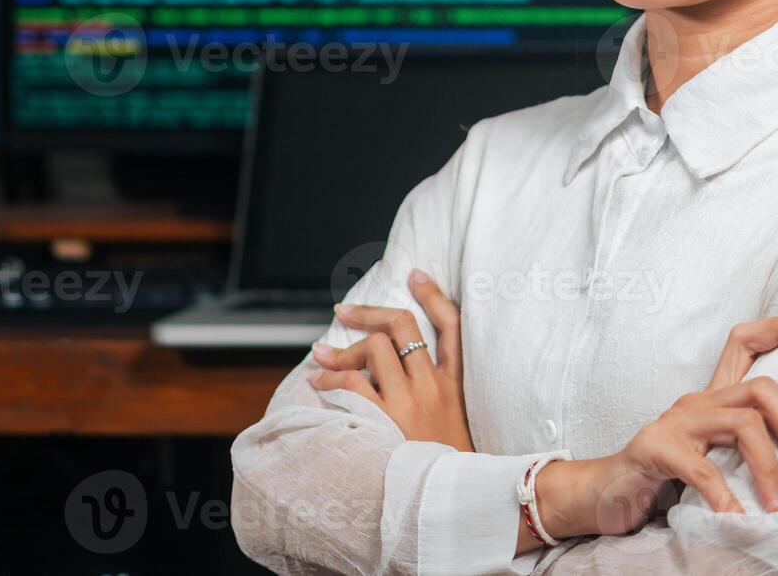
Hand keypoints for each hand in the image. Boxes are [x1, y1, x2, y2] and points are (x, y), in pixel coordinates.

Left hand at [307, 269, 472, 451]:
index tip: (415, 275)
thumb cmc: (451, 468)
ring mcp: (410, 401)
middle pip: (402, 326)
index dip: (433, 295)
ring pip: (374, 347)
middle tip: (344, 311)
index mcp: (456, 385)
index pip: (453, 324)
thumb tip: (400, 373)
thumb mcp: (458, 425)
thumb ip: (438, 396)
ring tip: (322, 355)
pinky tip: (319, 382)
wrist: (456, 503)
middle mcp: (434, 386)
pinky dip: (330, 378)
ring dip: (343, 349)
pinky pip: (352, 383)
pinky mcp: (386, 420)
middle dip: (369, 312)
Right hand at [527, 313, 777, 547]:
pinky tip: (737, 520)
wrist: (604, 493)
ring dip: (769, 468)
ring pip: (742, 425)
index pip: (743, 345)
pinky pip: (702, 469)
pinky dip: (726, 498)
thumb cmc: (665, 478)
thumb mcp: (711, 456)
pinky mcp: (655, 448)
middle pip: (759, 387)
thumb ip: (744, 452)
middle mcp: (696, 402)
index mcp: (711, 399)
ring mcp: (674, 422)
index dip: (776, 329)